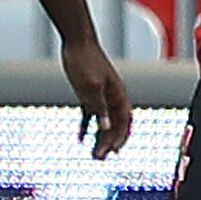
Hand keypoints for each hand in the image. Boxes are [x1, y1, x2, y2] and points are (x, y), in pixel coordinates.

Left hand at [62, 36, 131, 158]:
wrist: (76, 41)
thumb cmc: (86, 59)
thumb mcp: (91, 85)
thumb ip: (99, 107)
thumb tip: (106, 128)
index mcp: (118, 94)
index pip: (124, 122)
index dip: (120, 138)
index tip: (113, 152)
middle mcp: (111, 97)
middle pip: (114, 125)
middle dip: (108, 143)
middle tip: (99, 157)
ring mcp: (100, 96)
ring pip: (103, 123)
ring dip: (100, 138)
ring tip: (94, 154)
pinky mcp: (88, 93)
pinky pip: (90, 115)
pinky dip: (87, 127)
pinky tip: (81, 138)